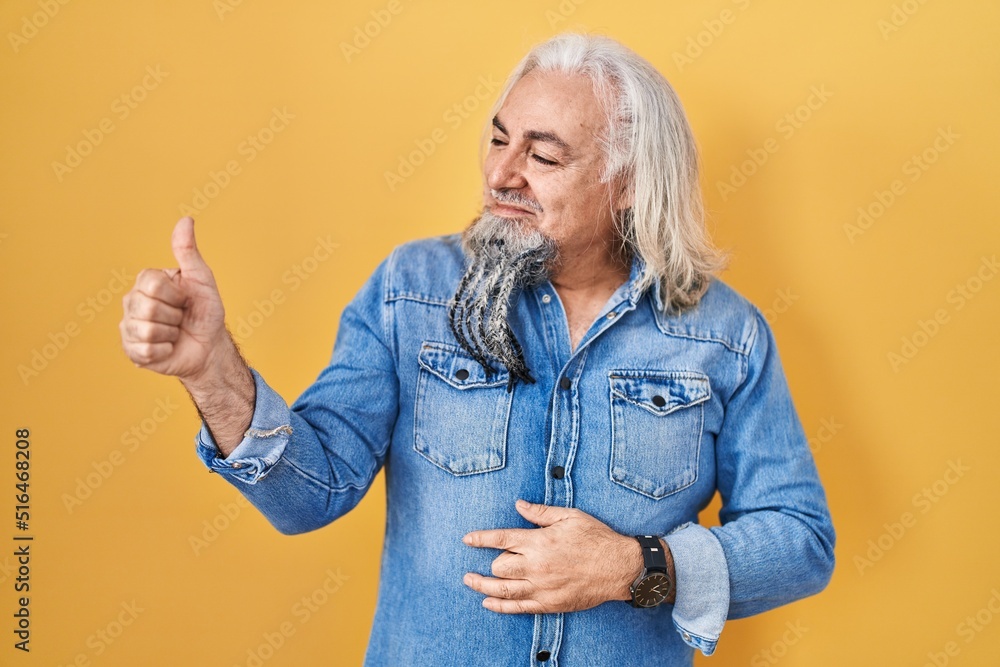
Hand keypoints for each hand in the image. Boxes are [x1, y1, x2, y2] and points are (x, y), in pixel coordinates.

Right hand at [120, 217, 228, 381]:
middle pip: (147, 308)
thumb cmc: (205, 311)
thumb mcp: (201, 279)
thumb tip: (186, 220)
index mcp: (146, 282)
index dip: (176, 295)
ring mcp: (129, 326)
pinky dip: (165, 351)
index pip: (152, 284)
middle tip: (181, 317)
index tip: (185, 298)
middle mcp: (132, 302)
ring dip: (170, 334)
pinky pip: (146, 350)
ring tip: (175, 331)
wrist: (209, 345)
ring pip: (146, 330)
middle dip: (174, 315)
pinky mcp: (132, 350)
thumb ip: (188, 251)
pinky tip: (168, 347)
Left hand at [461, 499, 646, 613]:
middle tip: (492, 560)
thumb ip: (541, 512)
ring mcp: (542, 587)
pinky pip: (519, 607)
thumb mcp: (569, 516)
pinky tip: (488, 603)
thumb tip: (519, 504)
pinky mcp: (549, 603)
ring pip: (503, 590)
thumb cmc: (596, 538)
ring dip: (483, 585)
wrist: (618, 567)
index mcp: (540, 541)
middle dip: (492, 562)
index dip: (481, 539)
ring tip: (469, 581)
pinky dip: (500, 606)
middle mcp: (536, 565)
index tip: (467, 539)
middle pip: (499, 566)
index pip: (501, 539)